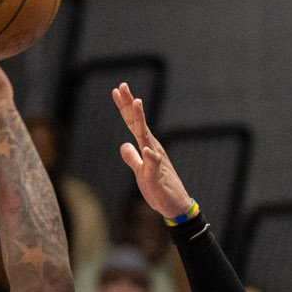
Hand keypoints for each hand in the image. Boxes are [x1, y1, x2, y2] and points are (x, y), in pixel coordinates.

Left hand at [113, 83, 192, 218]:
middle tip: (122, 85)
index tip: (117, 90)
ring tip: (137, 103)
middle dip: (130, 104)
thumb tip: (124, 145)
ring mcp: (156, 161)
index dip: (124, 107)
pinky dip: (151, 156)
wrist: (175, 205)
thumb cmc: (158, 188)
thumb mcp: (140, 171)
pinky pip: (154, 164)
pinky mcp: (158, 176)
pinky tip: (146, 149)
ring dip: (142, 120)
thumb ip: (132, 157)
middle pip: (138, 123)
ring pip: (147, 137)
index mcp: (146, 146)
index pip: (133, 123)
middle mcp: (152, 148)